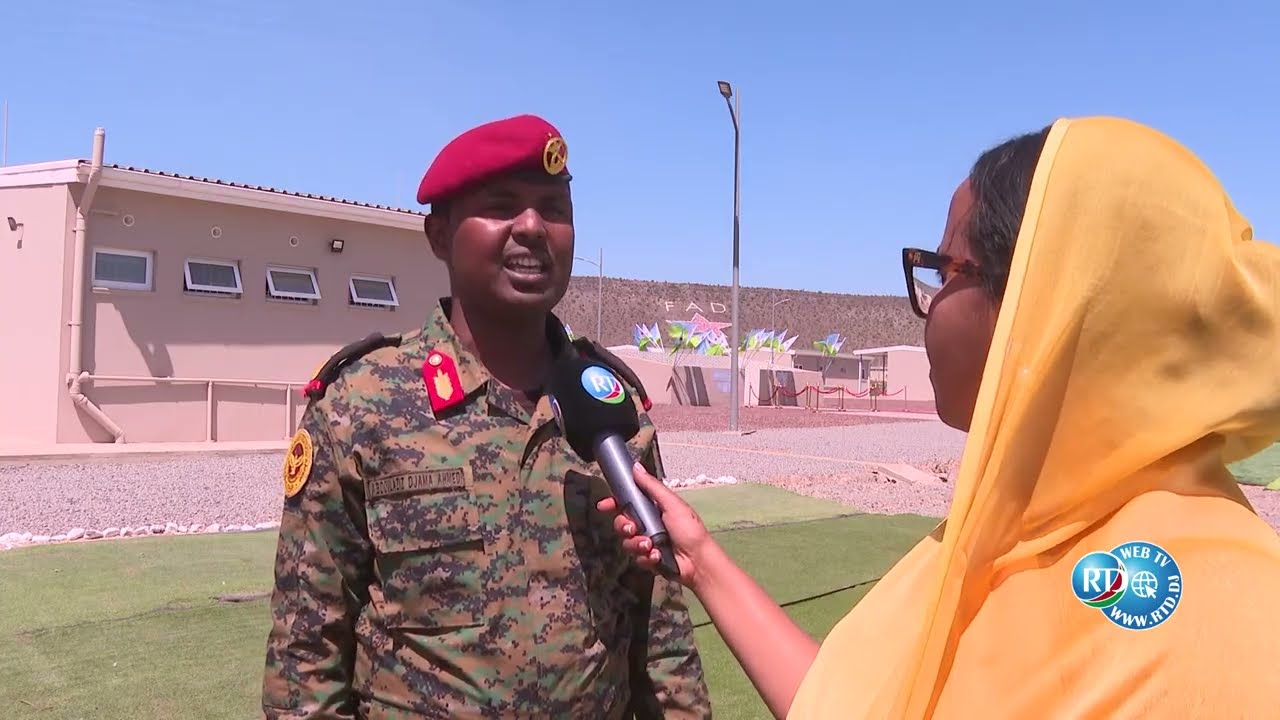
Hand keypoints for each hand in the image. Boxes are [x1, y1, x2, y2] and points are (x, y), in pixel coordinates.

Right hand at [596, 462, 715, 588]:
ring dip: (636, 544)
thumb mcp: (671, 504)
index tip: (603, 506)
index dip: (613, 503)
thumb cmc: (689, 529)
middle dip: (624, 527)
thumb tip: (636, 467)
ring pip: (627, 542)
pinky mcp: (648, 559)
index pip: (626, 503)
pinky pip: (636, 558)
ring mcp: (647, 542)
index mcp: (652, 508)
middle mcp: (647, 524)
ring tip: (650, 547)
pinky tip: (657, 557)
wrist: (698, 561)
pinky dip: (646, 558)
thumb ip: (652, 486)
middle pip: (622, 523)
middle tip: (633, 529)